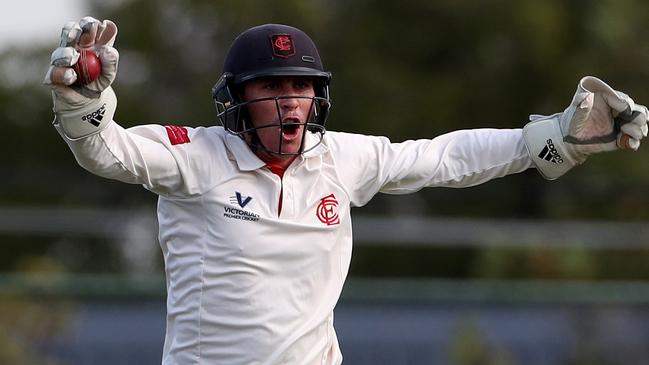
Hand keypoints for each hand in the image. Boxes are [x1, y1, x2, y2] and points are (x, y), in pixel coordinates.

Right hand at [45, 17, 118, 138]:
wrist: (89, 102)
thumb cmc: (98, 81)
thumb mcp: (109, 72)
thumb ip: (112, 60)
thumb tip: (108, 50)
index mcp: (87, 43)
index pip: (87, 27)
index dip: (91, 24)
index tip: (99, 26)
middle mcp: (72, 48)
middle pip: (70, 32)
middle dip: (75, 30)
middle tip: (81, 34)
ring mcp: (61, 61)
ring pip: (59, 52)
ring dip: (66, 53)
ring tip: (74, 57)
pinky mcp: (53, 76)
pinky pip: (54, 73)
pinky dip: (63, 73)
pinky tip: (72, 76)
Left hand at [523, 76, 648, 179]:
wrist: (569, 141)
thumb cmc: (571, 123)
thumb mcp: (574, 116)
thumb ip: (581, 107)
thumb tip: (585, 97)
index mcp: (607, 98)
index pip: (623, 99)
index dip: (626, 106)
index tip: (623, 112)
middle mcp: (617, 109)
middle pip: (637, 110)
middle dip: (637, 117)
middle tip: (628, 125)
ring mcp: (621, 122)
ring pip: (640, 123)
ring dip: (637, 129)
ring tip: (625, 133)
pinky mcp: (621, 135)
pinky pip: (633, 138)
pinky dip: (633, 141)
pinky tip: (628, 144)